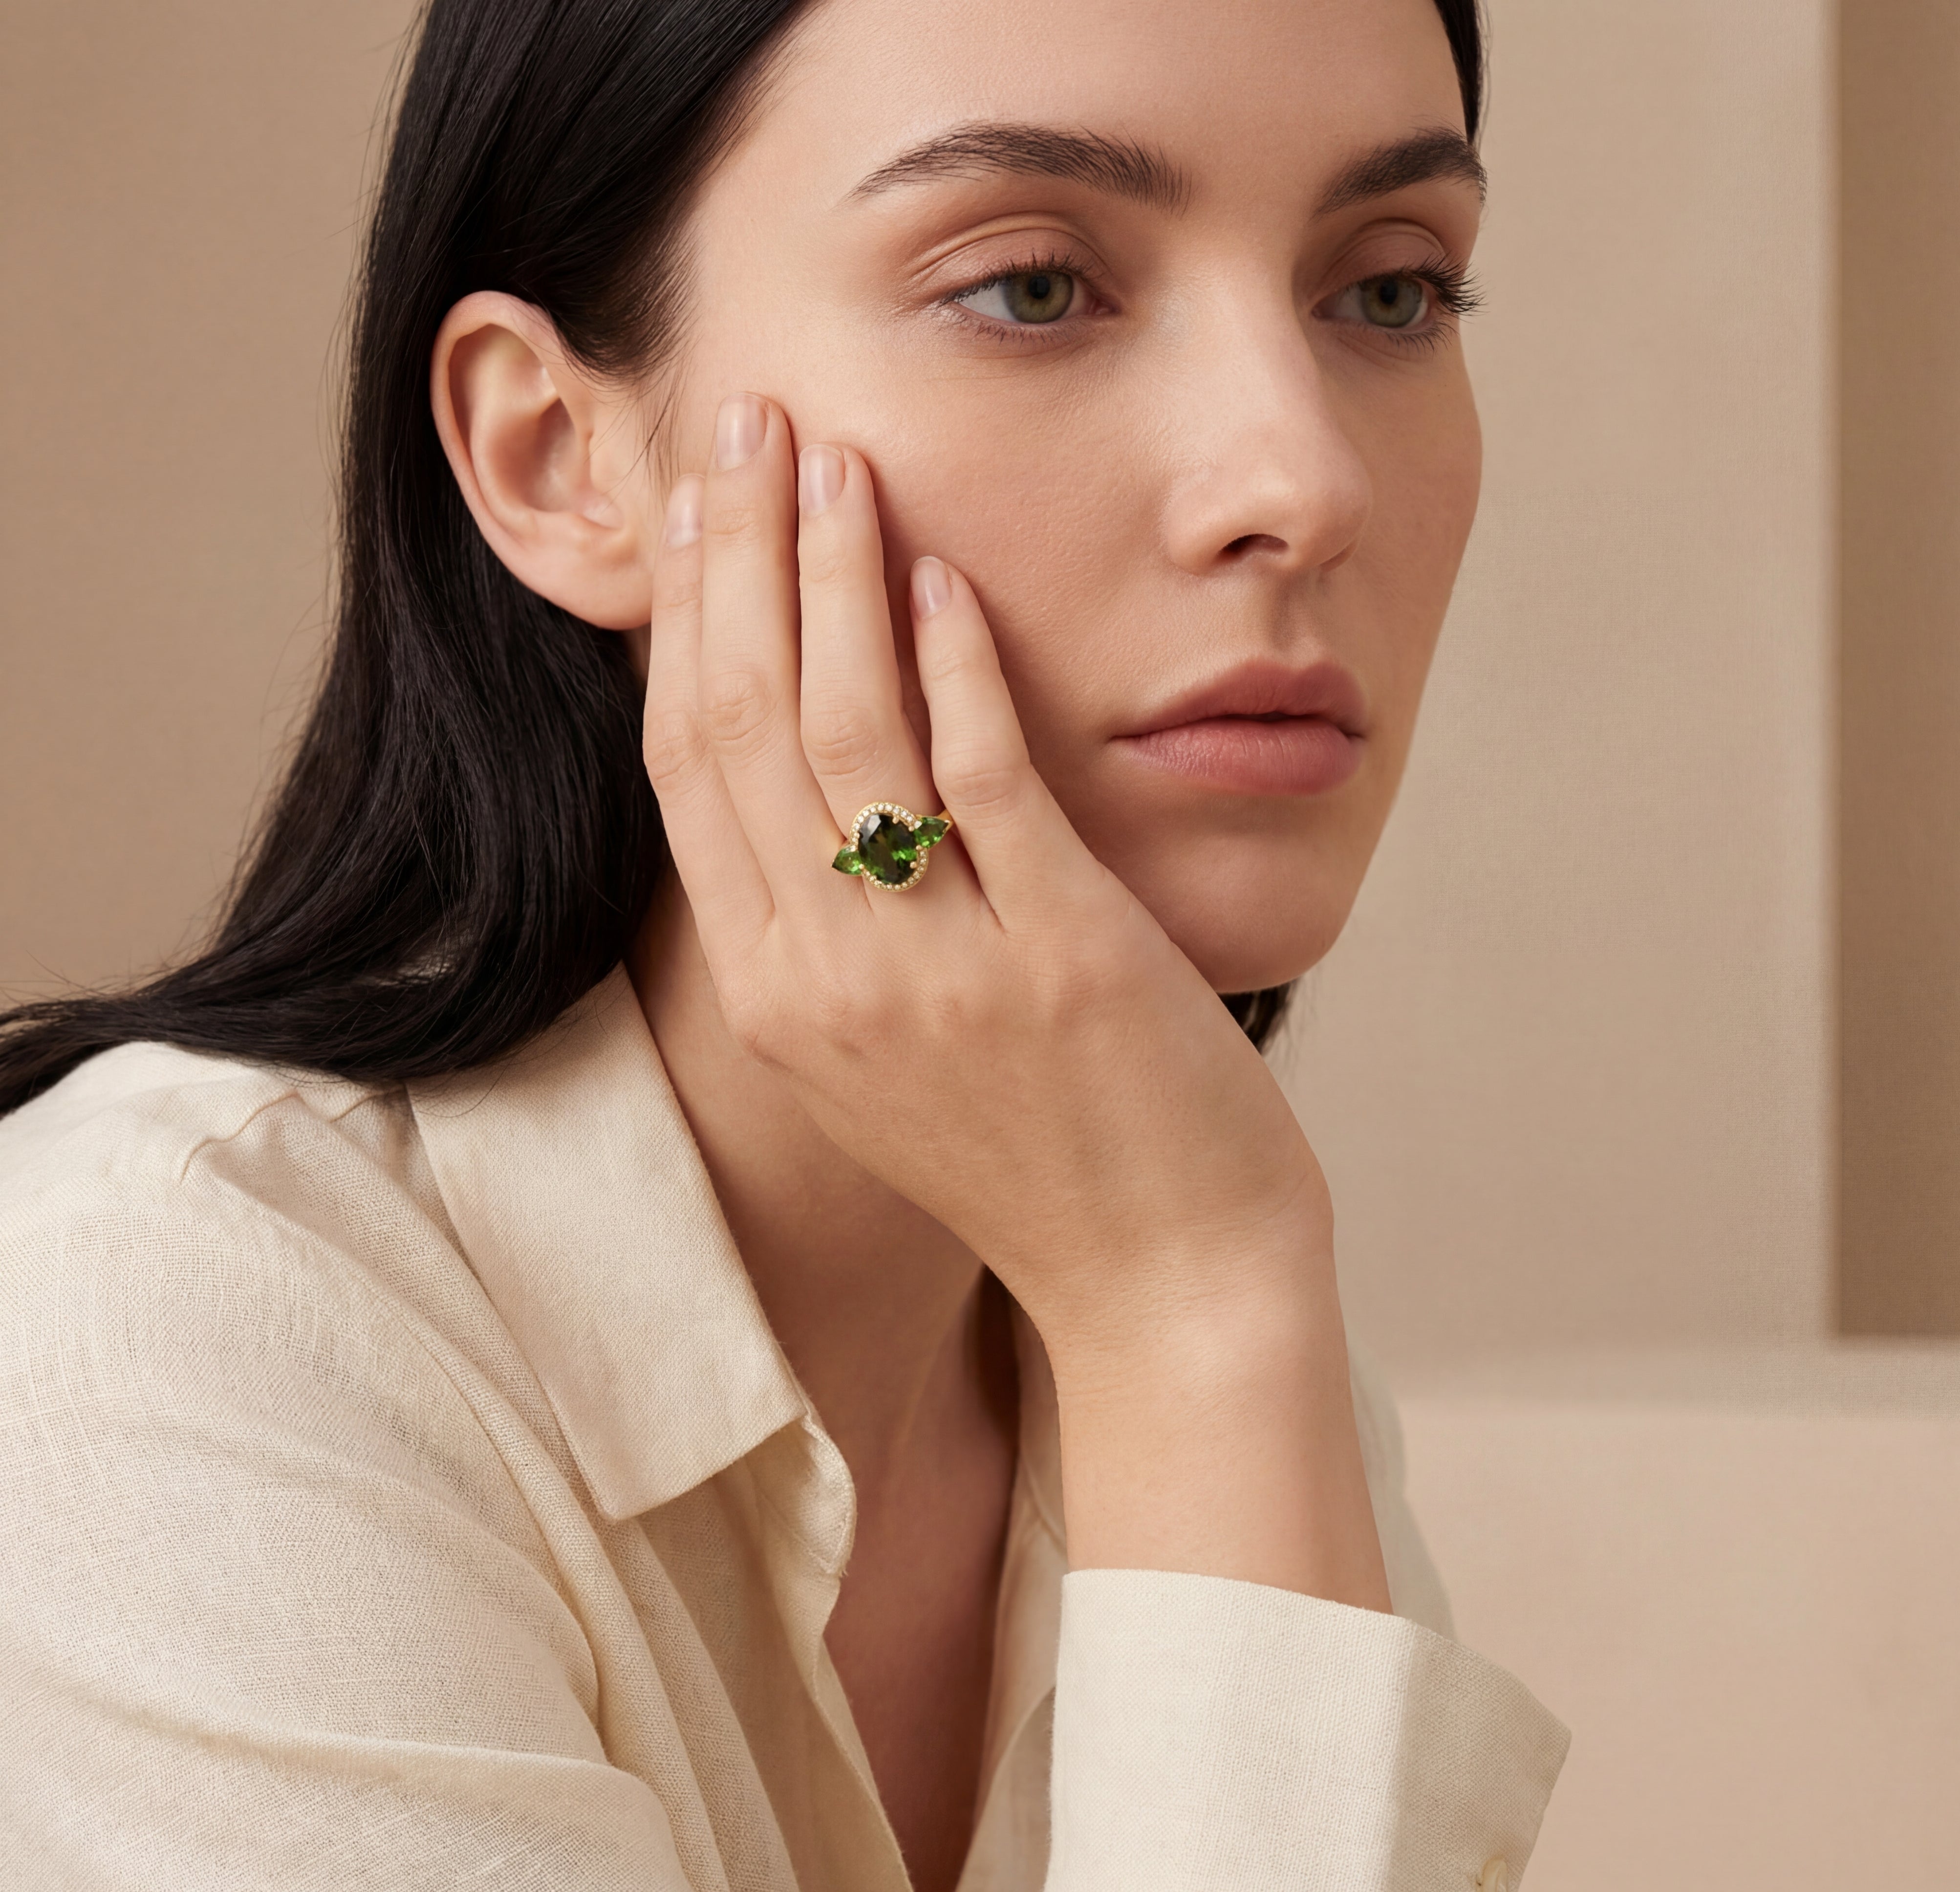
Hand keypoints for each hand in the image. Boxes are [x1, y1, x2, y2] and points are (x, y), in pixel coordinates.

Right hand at [642, 393, 1387, 1607]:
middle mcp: (823, 984)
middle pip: (740, 728)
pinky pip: (976, 779)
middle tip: (740, 422)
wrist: (1162, 1286)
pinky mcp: (1052, 958)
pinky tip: (946, 568)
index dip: (682, 622)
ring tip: (833, 455)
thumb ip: (837, 924)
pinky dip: (953, 663)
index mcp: (776, 998)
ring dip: (830, 578)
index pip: (686, 773)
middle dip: (733, 559)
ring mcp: (932, 975)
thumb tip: (820, 770)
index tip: (695, 506)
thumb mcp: (896, 1049)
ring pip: (842, 735)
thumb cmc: (1042, 1156)